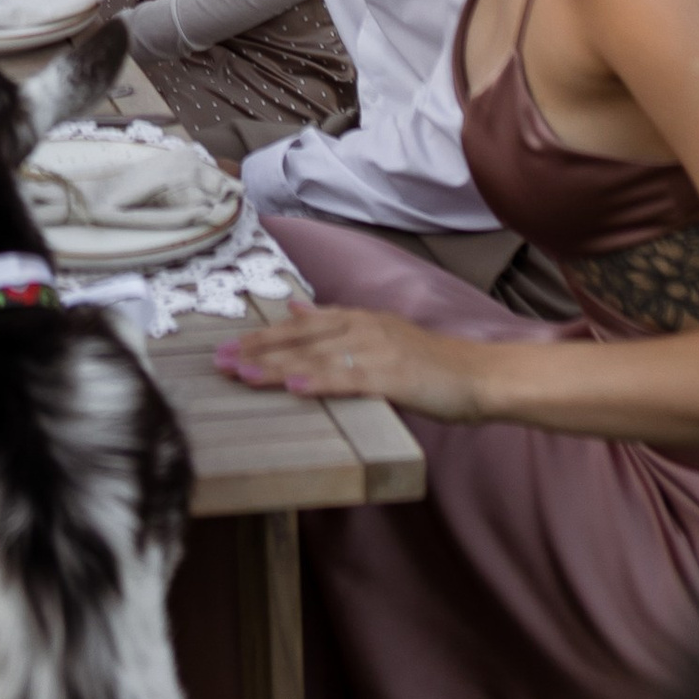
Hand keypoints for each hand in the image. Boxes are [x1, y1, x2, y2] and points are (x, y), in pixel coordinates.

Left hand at [214, 300, 489, 419]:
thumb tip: (297, 310)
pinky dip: (317, 382)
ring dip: (275, 366)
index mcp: (357, 319)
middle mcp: (362, 327)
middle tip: (218, 362)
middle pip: (299, 339)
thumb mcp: (380, 335)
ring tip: (242, 374)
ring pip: (315, 357)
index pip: (300, 326)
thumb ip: (337, 324)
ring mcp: (376, 349)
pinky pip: (347, 378)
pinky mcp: (392, 375)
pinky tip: (292, 388)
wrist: (479, 376)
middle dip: (257, 350)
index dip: (263, 336)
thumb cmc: (432, 365)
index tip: (229, 346)